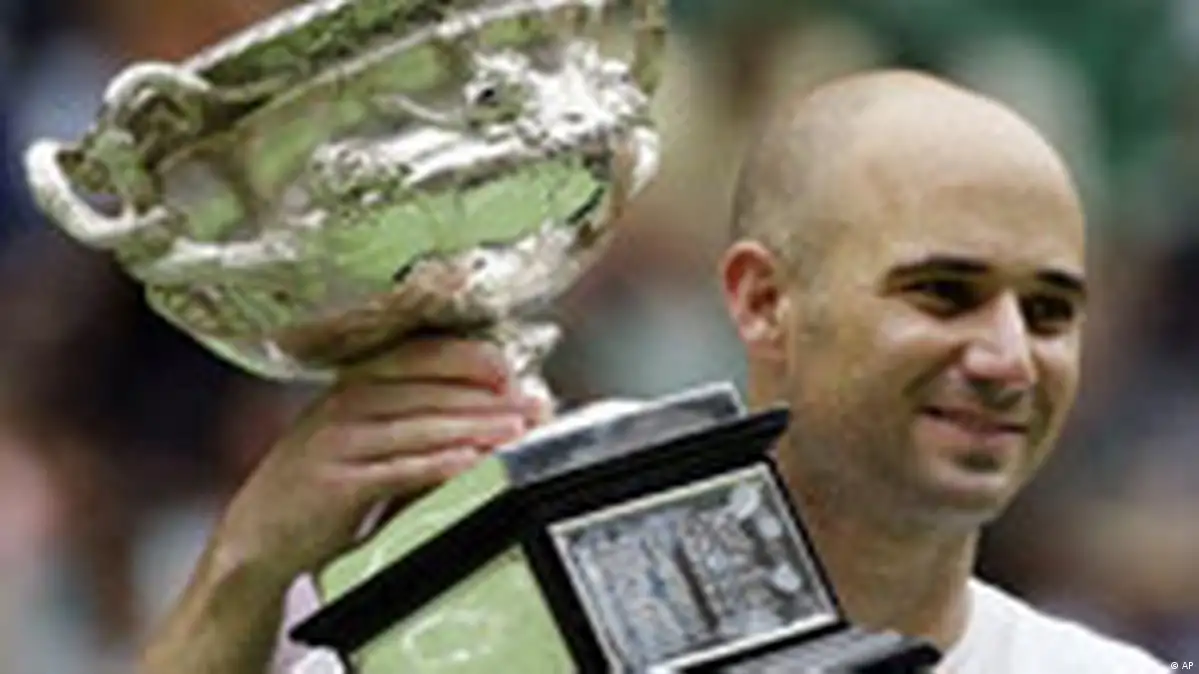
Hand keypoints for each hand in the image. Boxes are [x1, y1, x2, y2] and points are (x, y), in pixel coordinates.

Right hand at [211, 338, 548, 590]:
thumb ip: (412, 418)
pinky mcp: (334, 484)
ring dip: (472, 429)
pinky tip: (468, 463)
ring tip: (513, 433)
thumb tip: (488, 411)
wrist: (261, 536)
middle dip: (485, 398)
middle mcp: (342, 403)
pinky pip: (395, 470)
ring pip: (417, 427)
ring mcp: (335, 441)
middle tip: (531, 406)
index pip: (419, 355)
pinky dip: (436, 465)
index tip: (512, 369)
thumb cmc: (324, 485)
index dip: (468, 358)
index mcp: (353, 383)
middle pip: (427, 390)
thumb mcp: (362, 437)